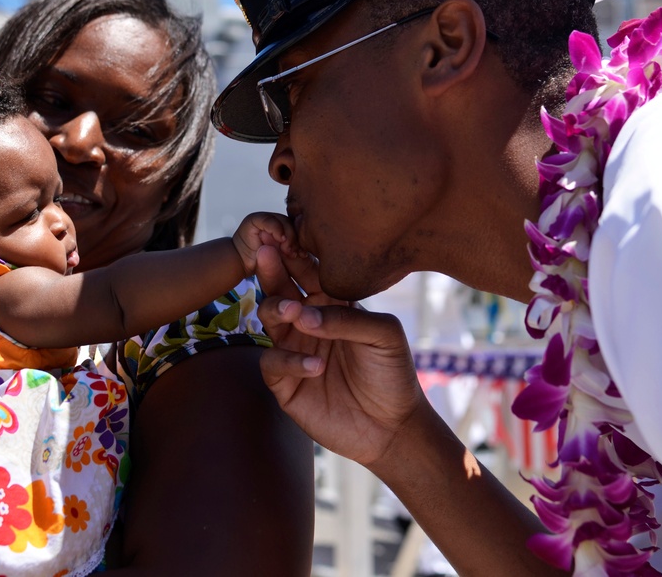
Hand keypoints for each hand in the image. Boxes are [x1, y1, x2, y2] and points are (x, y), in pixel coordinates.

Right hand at [232, 212, 300, 274]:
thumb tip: (308, 254)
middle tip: (298, 254)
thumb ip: (294, 252)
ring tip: (288, 250)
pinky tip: (281, 240)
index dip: (303, 240)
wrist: (241, 263)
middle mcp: (277, 221)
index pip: (300, 229)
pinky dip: (276, 229)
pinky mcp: (255, 219)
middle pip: (294, 223)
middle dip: (297, 239)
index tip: (304, 254)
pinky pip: (268, 220)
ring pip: (284, 221)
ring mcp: (266, 219)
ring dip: (288, 236)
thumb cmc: (260, 261)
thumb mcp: (283, 260)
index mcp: (286, 228)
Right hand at [255, 246, 425, 466]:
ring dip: (278, 311)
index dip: (295, 254)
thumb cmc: (392, 373)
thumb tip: (305, 313)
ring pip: (269, 320)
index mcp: (332, 304)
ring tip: (295, 312)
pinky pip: (273, 363)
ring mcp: (294, 351)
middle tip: (267, 254)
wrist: (393, 425)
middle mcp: (308, 323)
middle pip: (281, 290)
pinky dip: (290, 361)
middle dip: (273, 271)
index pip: (307, 273)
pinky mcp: (285, 384)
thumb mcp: (383, 335)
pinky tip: (316, 365)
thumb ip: (348, 318)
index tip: (284, 235)